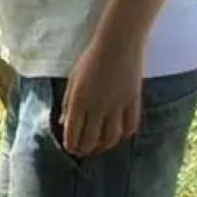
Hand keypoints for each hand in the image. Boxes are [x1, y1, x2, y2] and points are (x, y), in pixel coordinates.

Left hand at [60, 35, 143, 156]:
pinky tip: (118, 136)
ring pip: (111, 138)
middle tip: (83, 152)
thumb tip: (64, 122)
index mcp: (78, 100)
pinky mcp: (133, 103)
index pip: (72, 132)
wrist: (118, 44)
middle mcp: (97, 107)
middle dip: (85, 149)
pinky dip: (123, 135)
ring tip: (99, 148)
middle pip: (91, 139)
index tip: (70, 149)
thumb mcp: (73, 79)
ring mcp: (116, 106)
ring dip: (103, 146)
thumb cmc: (91, 59)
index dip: (71, 144)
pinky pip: (130, 127)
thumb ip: (68, 102)